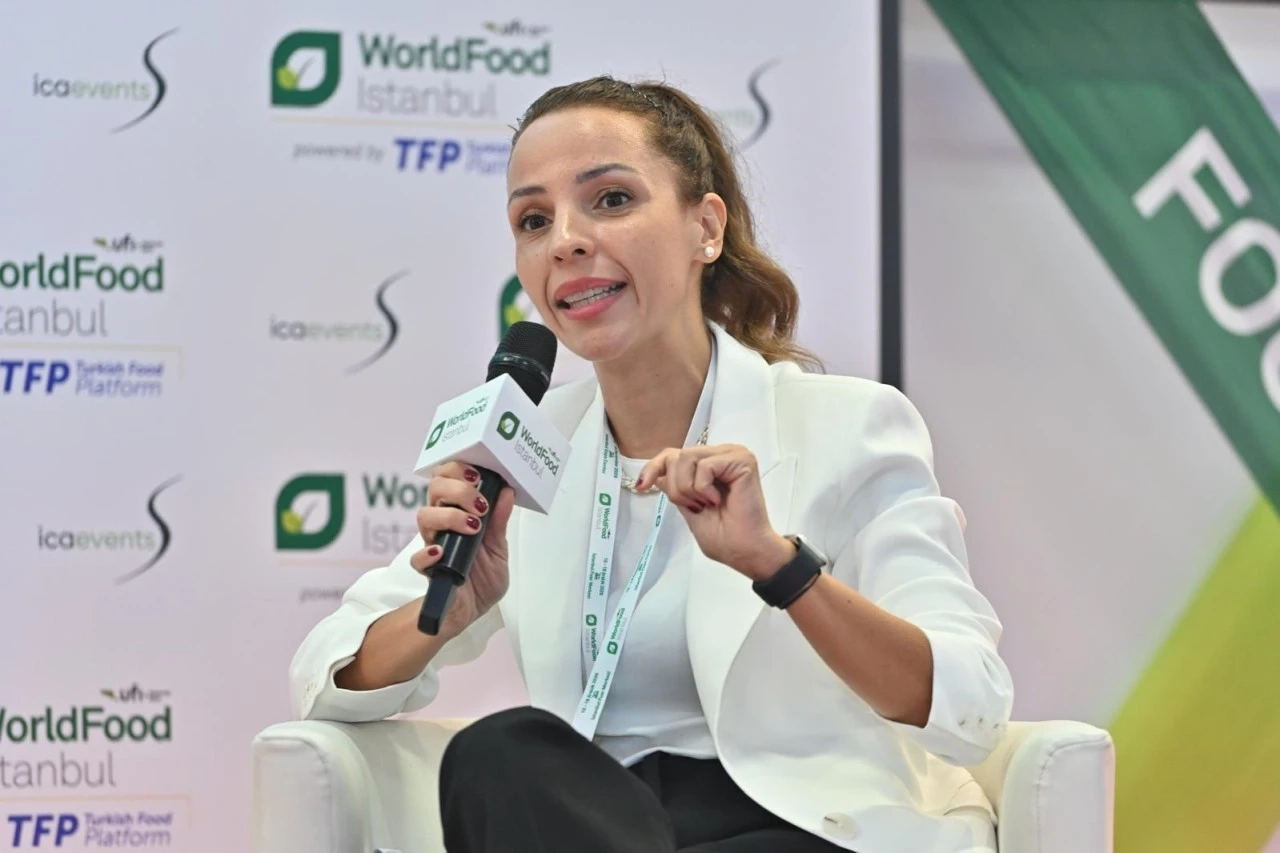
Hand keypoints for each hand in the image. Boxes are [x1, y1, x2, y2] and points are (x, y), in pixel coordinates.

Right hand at [409, 462, 514, 639]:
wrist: (471, 610)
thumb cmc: (483, 576)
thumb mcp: (499, 547)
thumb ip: (500, 522)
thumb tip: (507, 491)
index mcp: (458, 513)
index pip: (447, 479)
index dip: (457, 470)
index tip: (477, 475)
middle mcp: (442, 524)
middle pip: (434, 490)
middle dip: (457, 489)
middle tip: (479, 504)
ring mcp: (434, 544)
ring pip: (425, 516)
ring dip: (449, 516)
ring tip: (473, 526)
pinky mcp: (429, 570)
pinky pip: (418, 558)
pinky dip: (428, 553)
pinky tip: (442, 552)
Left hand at [635, 444, 793, 580]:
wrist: (745, 551)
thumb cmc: (724, 537)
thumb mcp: (688, 508)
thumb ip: (676, 487)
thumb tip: (658, 474)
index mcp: (710, 464)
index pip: (673, 454)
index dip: (653, 467)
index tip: (641, 487)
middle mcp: (722, 454)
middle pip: (676, 456)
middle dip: (677, 487)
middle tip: (696, 507)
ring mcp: (733, 454)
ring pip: (687, 457)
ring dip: (689, 488)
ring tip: (707, 504)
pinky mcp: (742, 460)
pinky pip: (705, 466)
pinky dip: (703, 488)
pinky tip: (718, 500)